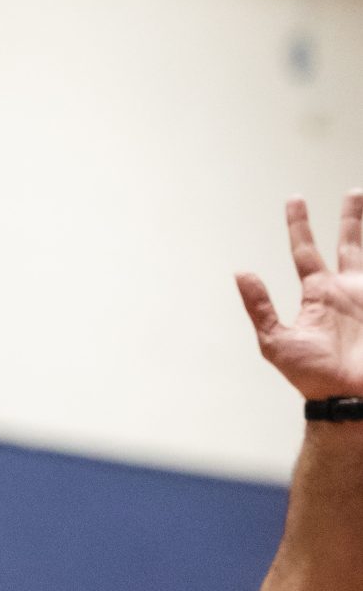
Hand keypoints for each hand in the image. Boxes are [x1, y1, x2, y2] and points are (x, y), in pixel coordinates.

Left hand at [238, 193, 362, 399]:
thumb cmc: (312, 376)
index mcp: (319, 294)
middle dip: (351, 218)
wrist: (347, 399)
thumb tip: (240, 272)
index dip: (299, 225)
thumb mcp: (277, 342)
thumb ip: (260, 307)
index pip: (306, 250)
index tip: (295, 199)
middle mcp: (346, 291)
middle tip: (352, 192)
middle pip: (349, 244)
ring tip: (362, 197)